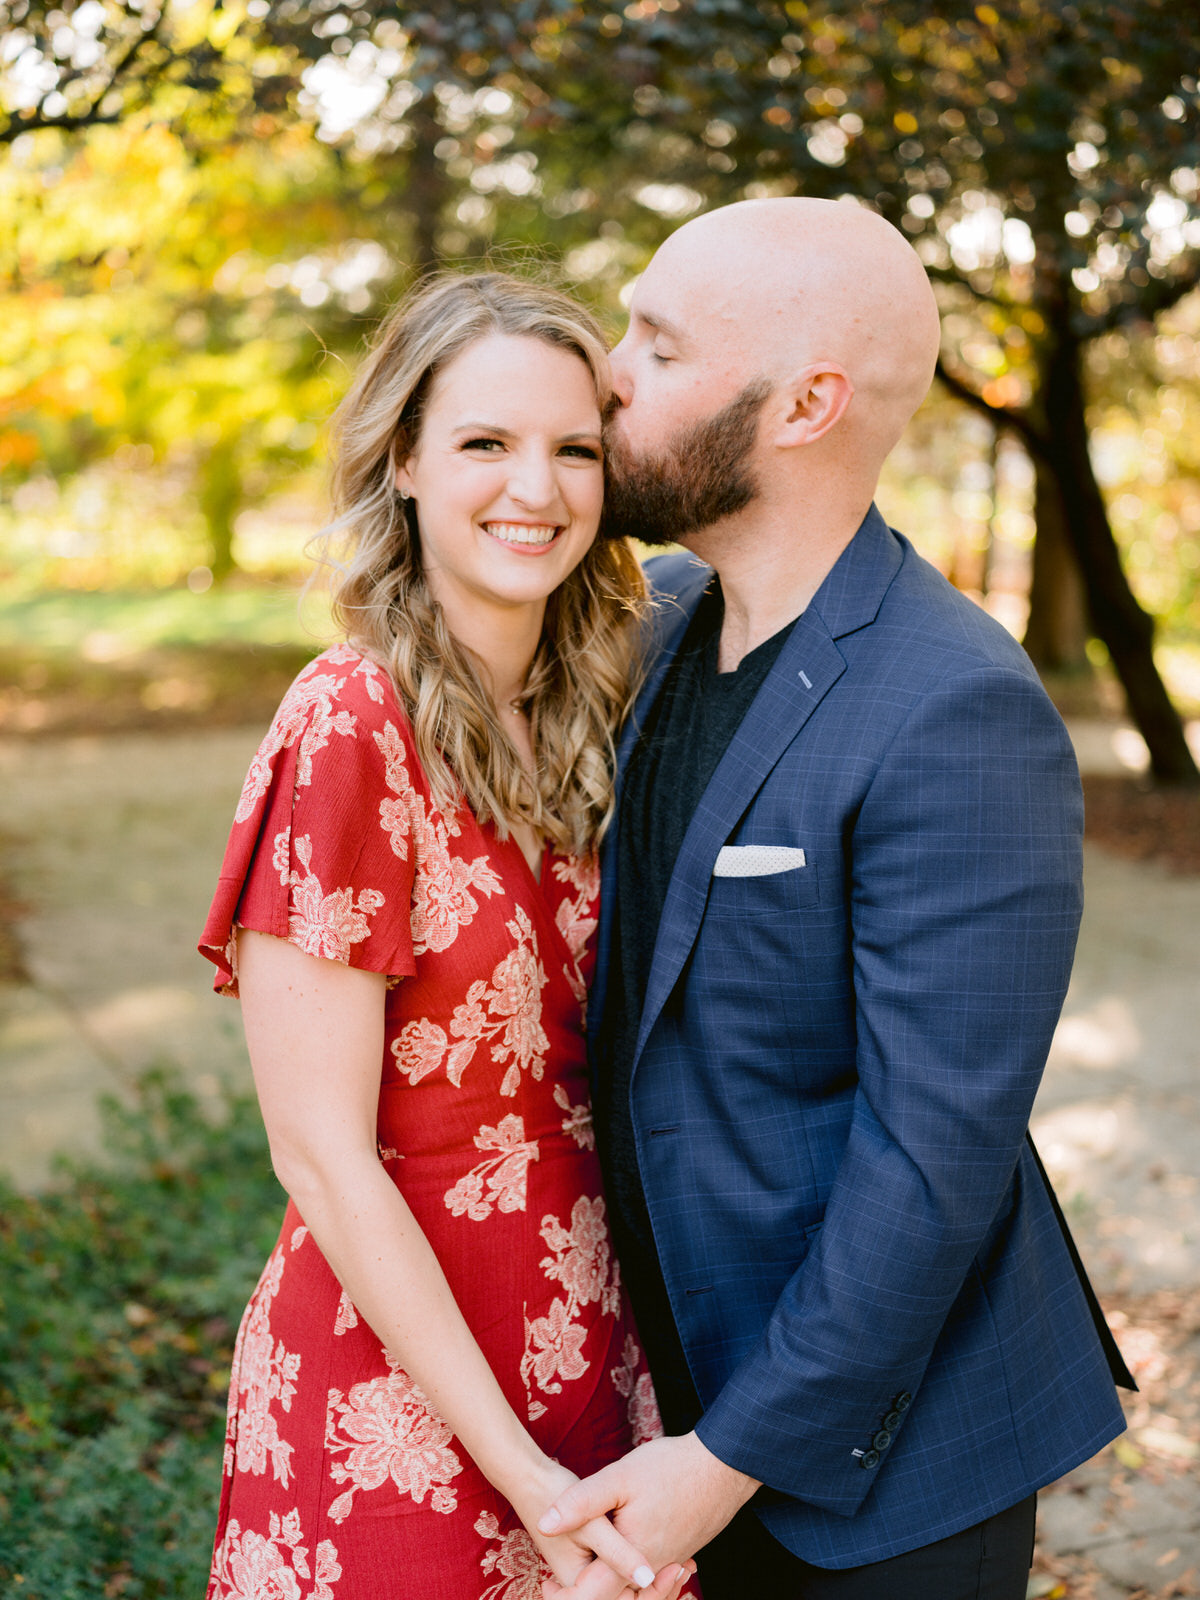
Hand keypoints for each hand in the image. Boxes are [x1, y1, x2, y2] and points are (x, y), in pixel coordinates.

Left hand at [537, 1432, 759, 1599]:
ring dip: (605, 1580)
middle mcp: (650, 1573)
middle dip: (583, 1591)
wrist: (723, 1466)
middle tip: (553, 1582)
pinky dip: (629, 1572)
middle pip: (611, 1598)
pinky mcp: (677, 1552)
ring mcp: (667, 1564)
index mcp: (631, 1562)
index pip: (589, 1598)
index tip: (545, 1584)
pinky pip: (647, 1575)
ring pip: (630, 1587)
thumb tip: (545, 1524)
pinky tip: (617, 1546)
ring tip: (584, 1559)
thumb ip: (581, 1503)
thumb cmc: (671, 1469)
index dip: (563, 1597)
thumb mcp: (619, 1478)